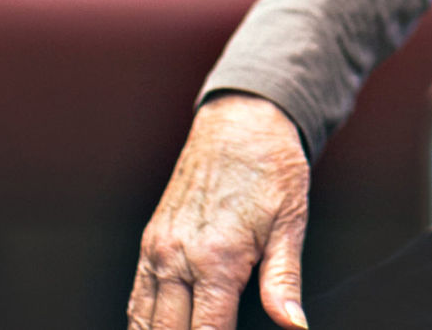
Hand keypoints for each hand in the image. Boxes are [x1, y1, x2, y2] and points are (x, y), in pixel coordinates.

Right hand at [132, 93, 310, 329]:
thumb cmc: (269, 167)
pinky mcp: (150, 241)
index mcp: (215, 258)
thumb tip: (294, 325)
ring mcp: (158, 250)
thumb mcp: (290, 222)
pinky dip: (143, 323)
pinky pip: (136, 298)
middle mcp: (177, 257)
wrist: (240, 122)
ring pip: (144, 322)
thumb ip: (284, 281)